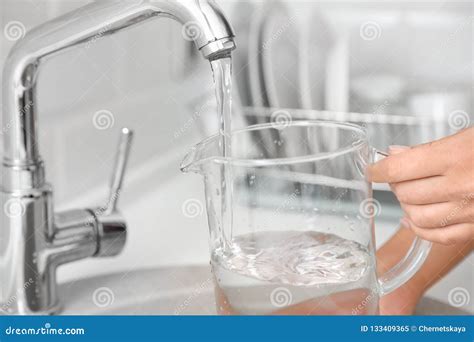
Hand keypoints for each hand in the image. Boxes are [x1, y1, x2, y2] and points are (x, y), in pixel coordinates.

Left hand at [368, 127, 473, 244]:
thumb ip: (427, 149)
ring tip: (411, 194)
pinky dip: (420, 229)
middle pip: (405, 193)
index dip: (378, 169)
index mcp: (456, 156)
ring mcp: (471, 210)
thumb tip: (395, 154)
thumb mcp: (465, 137)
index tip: (373, 169)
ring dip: (407, 205)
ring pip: (417, 216)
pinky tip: (415, 219)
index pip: (399, 168)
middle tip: (399, 176)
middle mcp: (463, 185)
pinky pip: (438, 236)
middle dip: (396, 184)